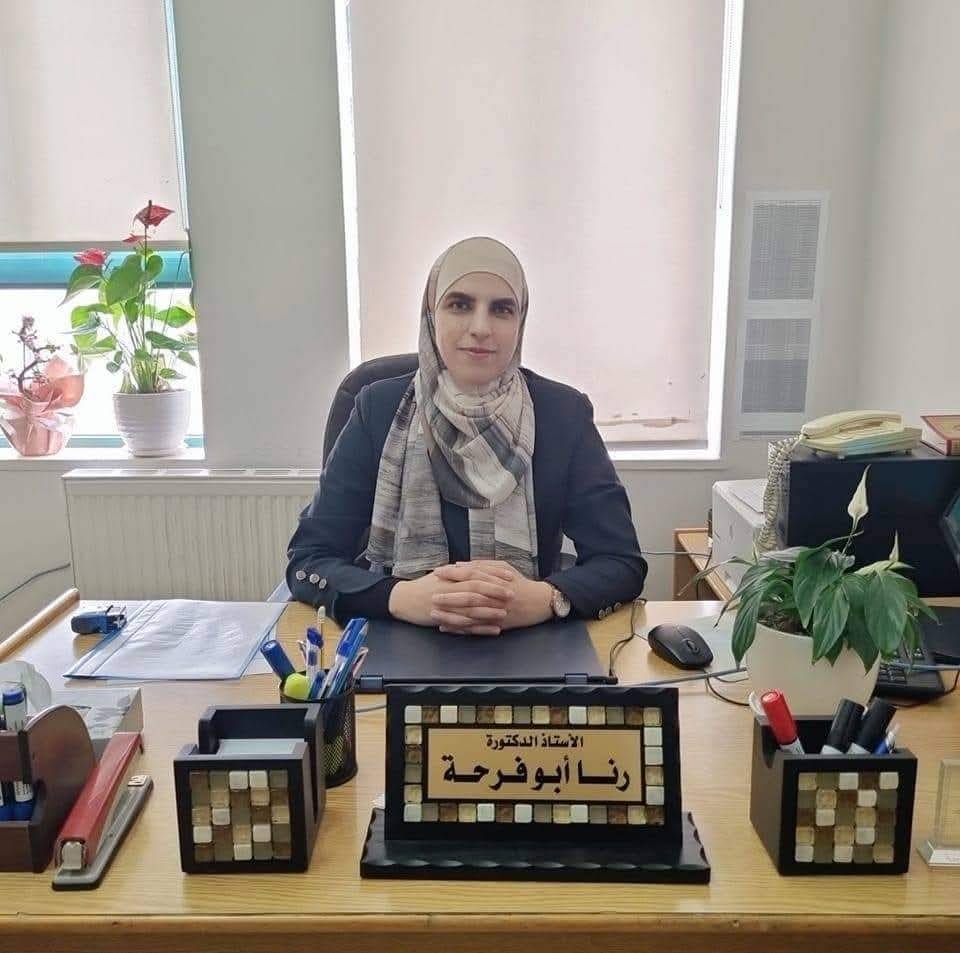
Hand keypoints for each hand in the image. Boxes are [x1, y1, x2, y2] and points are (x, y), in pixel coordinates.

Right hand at [389, 564, 514, 634]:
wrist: (403, 600)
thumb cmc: (424, 587)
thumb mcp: (442, 576)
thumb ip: (460, 573)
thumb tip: (480, 567)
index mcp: (450, 577)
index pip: (476, 572)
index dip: (494, 574)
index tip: (510, 575)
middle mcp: (448, 589)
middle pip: (475, 589)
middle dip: (495, 591)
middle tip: (512, 593)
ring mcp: (445, 606)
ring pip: (471, 609)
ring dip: (490, 611)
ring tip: (505, 613)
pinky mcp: (443, 620)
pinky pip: (465, 626)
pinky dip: (480, 628)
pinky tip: (494, 630)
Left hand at [434, 561, 552, 631]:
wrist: (538, 602)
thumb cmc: (519, 582)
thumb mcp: (503, 567)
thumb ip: (481, 565)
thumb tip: (459, 564)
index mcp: (496, 579)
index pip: (471, 574)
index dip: (452, 573)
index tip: (437, 572)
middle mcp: (496, 595)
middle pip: (468, 595)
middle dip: (448, 595)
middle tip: (431, 595)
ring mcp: (496, 612)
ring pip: (469, 614)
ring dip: (450, 615)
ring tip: (434, 613)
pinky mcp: (496, 625)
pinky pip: (475, 628)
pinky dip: (459, 628)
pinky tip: (445, 627)